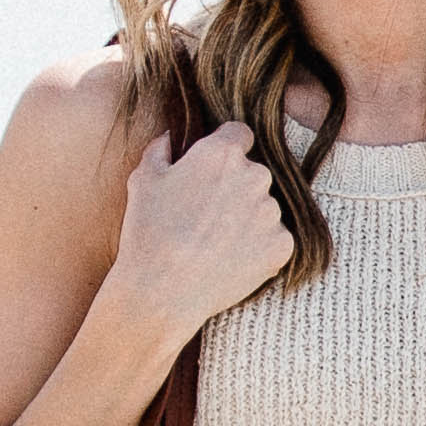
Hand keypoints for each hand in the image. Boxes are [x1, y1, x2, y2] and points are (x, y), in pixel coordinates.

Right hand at [111, 122, 296, 349]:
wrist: (163, 290)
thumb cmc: (148, 232)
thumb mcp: (143, 180)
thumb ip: (160, 149)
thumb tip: (170, 136)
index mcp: (223, 153)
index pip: (239, 135)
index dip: (225, 150)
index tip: (212, 171)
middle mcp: (255, 175)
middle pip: (252, 173)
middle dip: (235, 187)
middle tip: (208, 214)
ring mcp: (271, 212)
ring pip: (264, 208)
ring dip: (247, 219)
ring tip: (216, 242)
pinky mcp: (282, 245)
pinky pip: (274, 239)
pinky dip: (258, 247)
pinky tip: (230, 259)